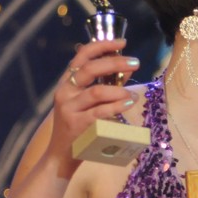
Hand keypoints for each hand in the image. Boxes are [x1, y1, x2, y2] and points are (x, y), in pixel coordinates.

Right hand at [49, 39, 139, 163]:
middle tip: (135, 62)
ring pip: (96, 92)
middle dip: (115, 63)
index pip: (81, 56)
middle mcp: (65, 92)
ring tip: (132, 94)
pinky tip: (129, 103)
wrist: (61, 155)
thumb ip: (107, 85)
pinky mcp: (77, 125)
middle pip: (90, 69)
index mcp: (67, 83)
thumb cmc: (79, 127)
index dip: (101, 46)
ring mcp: (69, 109)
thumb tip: (127, 69)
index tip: (122, 42)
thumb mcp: (88, 104)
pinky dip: (117, 106)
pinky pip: (100, 112)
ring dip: (118, 90)